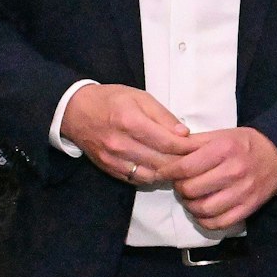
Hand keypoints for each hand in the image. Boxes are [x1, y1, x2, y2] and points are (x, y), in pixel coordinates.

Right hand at [60, 84, 195, 184]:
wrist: (75, 112)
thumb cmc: (111, 100)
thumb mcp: (140, 97)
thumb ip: (163, 116)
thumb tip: (184, 133)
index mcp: (131, 121)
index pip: (168, 143)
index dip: (188, 147)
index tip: (201, 147)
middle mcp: (121, 144)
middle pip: (162, 161)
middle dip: (183, 162)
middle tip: (198, 160)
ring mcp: (114, 159)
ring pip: (152, 175)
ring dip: (170, 173)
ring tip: (182, 166)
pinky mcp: (109, 169)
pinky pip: (138, 180)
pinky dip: (154, 177)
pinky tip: (162, 169)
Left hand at [161, 127, 276, 229]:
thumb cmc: (244, 144)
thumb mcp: (221, 135)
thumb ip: (194, 142)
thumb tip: (168, 147)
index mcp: (224, 149)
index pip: (186, 167)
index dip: (168, 172)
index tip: (162, 173)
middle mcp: (233, 171)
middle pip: (191, 189)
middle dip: (179, 189)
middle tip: (180, 185)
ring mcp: (242, 192)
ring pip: (203, 209)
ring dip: (190, 206)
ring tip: (190, 198)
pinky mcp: (248, 208)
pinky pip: (218, 223)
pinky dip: (204, 220)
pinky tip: (202, 211)